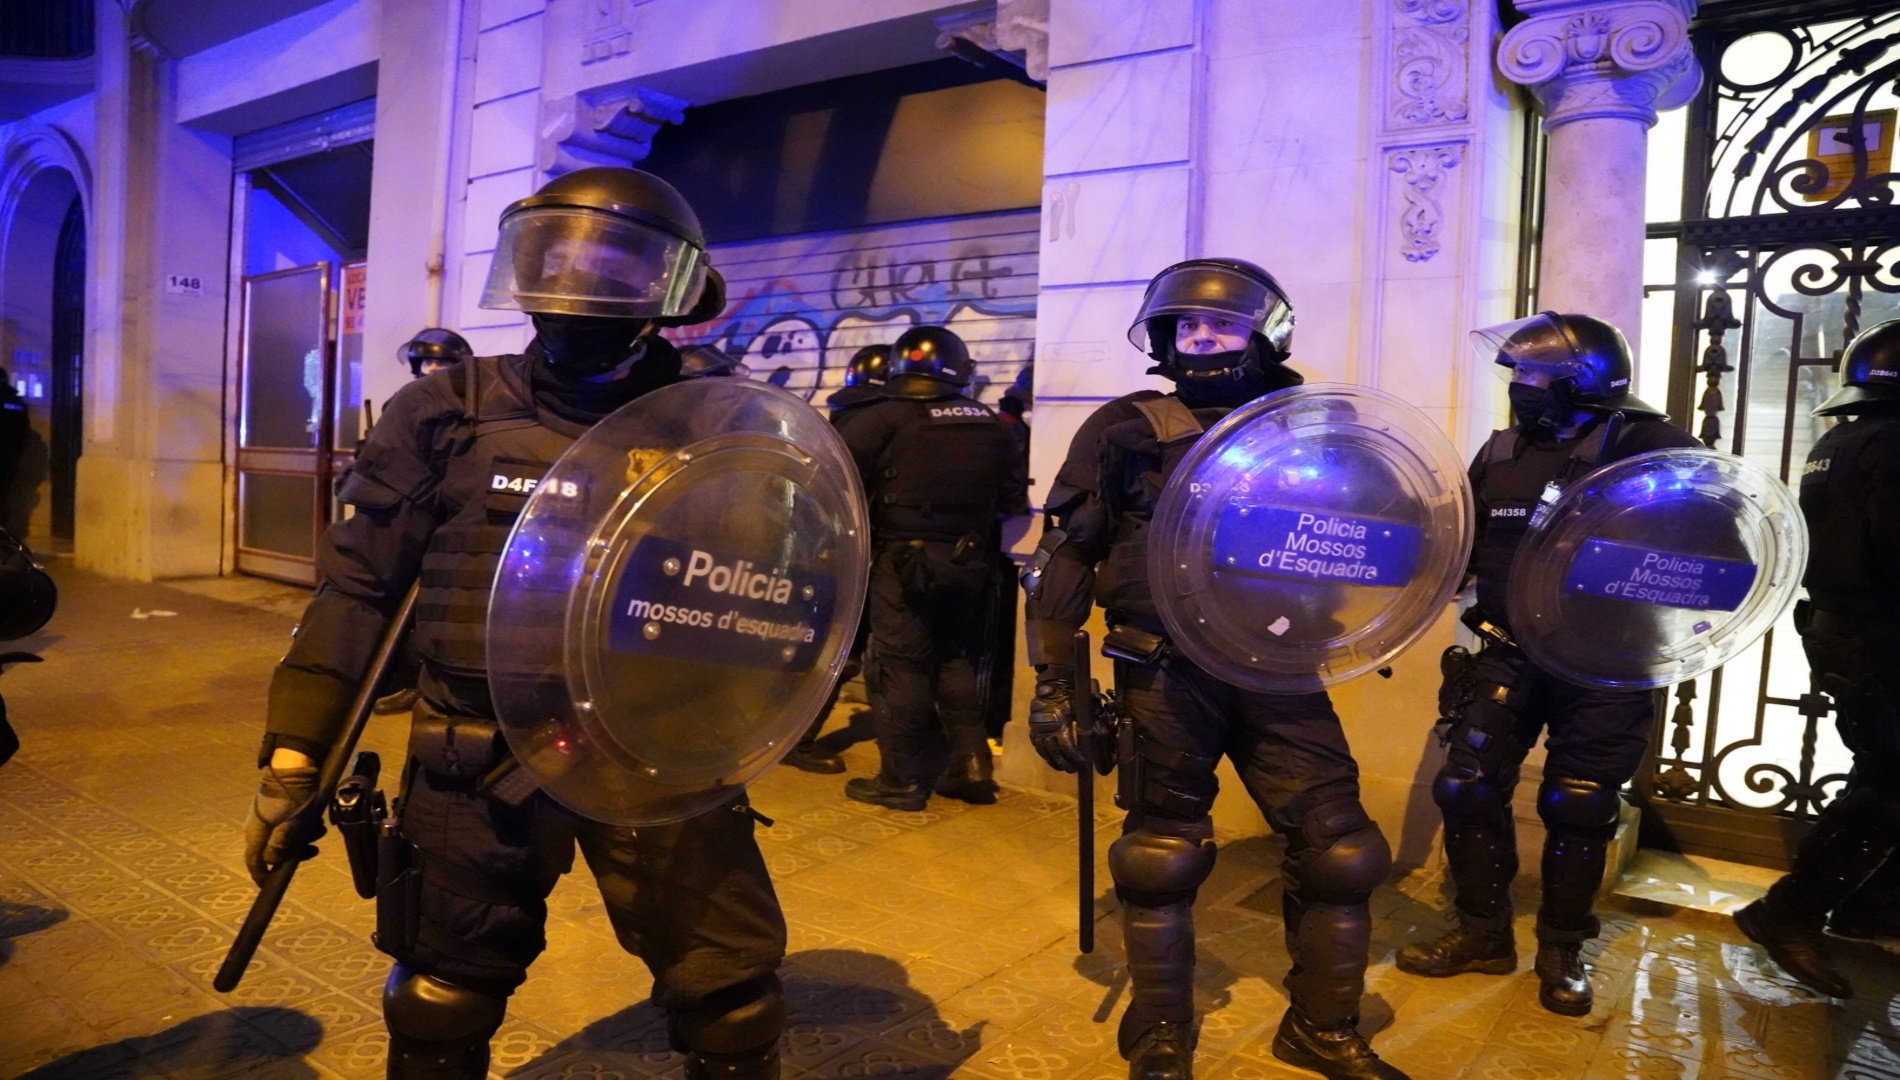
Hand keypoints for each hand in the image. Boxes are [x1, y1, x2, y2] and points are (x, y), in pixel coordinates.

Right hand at [244, 764, 321, 885]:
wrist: (294, 768)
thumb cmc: (292, 799)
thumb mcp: (289, 826)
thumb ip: (280, 846)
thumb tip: (272, 862)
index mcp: (255, 834)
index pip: (254, 862)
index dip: (261, 875)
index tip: (269, 884)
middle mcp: (257, 827)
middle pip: (274, 850)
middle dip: (296, 852)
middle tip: (313, 850)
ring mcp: (266, 816)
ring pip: (285, 836)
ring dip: (303, 838)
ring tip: (319, 831)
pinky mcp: (277, 808)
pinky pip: (289, 824)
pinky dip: (303, 827)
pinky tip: (317, 822)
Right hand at [1028, 677, 1087, 773]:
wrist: (1052, 688)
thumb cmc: (1069, 697)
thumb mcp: (1080, 709)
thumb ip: (1087, 724)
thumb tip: (1098, 736)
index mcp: (1060, 726)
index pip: (1067, 749)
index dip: (1075, 758)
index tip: (1083, 763)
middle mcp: (1047, 730)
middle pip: (1056, 754)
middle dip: (1066, 764)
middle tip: (1074, 770)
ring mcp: (1038, 732)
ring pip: (1046, 753)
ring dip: (1055, 763)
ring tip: (1063, 768)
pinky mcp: (1033, 731)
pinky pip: (1038, 748)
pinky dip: (1045, 756)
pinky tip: (1052, 760)